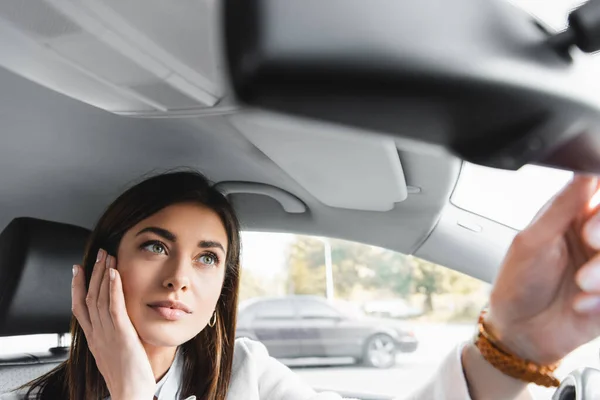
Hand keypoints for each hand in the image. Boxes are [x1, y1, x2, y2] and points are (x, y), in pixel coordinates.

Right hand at [72, 249, 155, 399]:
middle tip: (98, 254)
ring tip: (107, 257)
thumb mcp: (115, 354)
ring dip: (103, 275)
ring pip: (100, 298)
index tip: (78, 269)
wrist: (130, 394)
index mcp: (95, 339)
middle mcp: (97, 334)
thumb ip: (114, 338)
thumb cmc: (129, 378)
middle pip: (89, 297)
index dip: (78, 286)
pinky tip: (114, 274)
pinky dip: (113, 289)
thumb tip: (119, 328)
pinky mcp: (122, 334)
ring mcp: (108, 334)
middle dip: (93, 273)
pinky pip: (115, 307)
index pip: (81, 307)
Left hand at [486, 175, 599, 364]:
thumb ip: (561, 207)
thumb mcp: (532, 241)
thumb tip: (584, 170)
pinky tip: (582, 305)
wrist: (520, 331)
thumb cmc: (518, 282)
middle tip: (588, 241)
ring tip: (581, 285)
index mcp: (577, 215)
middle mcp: (599, 237)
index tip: (588, 224)